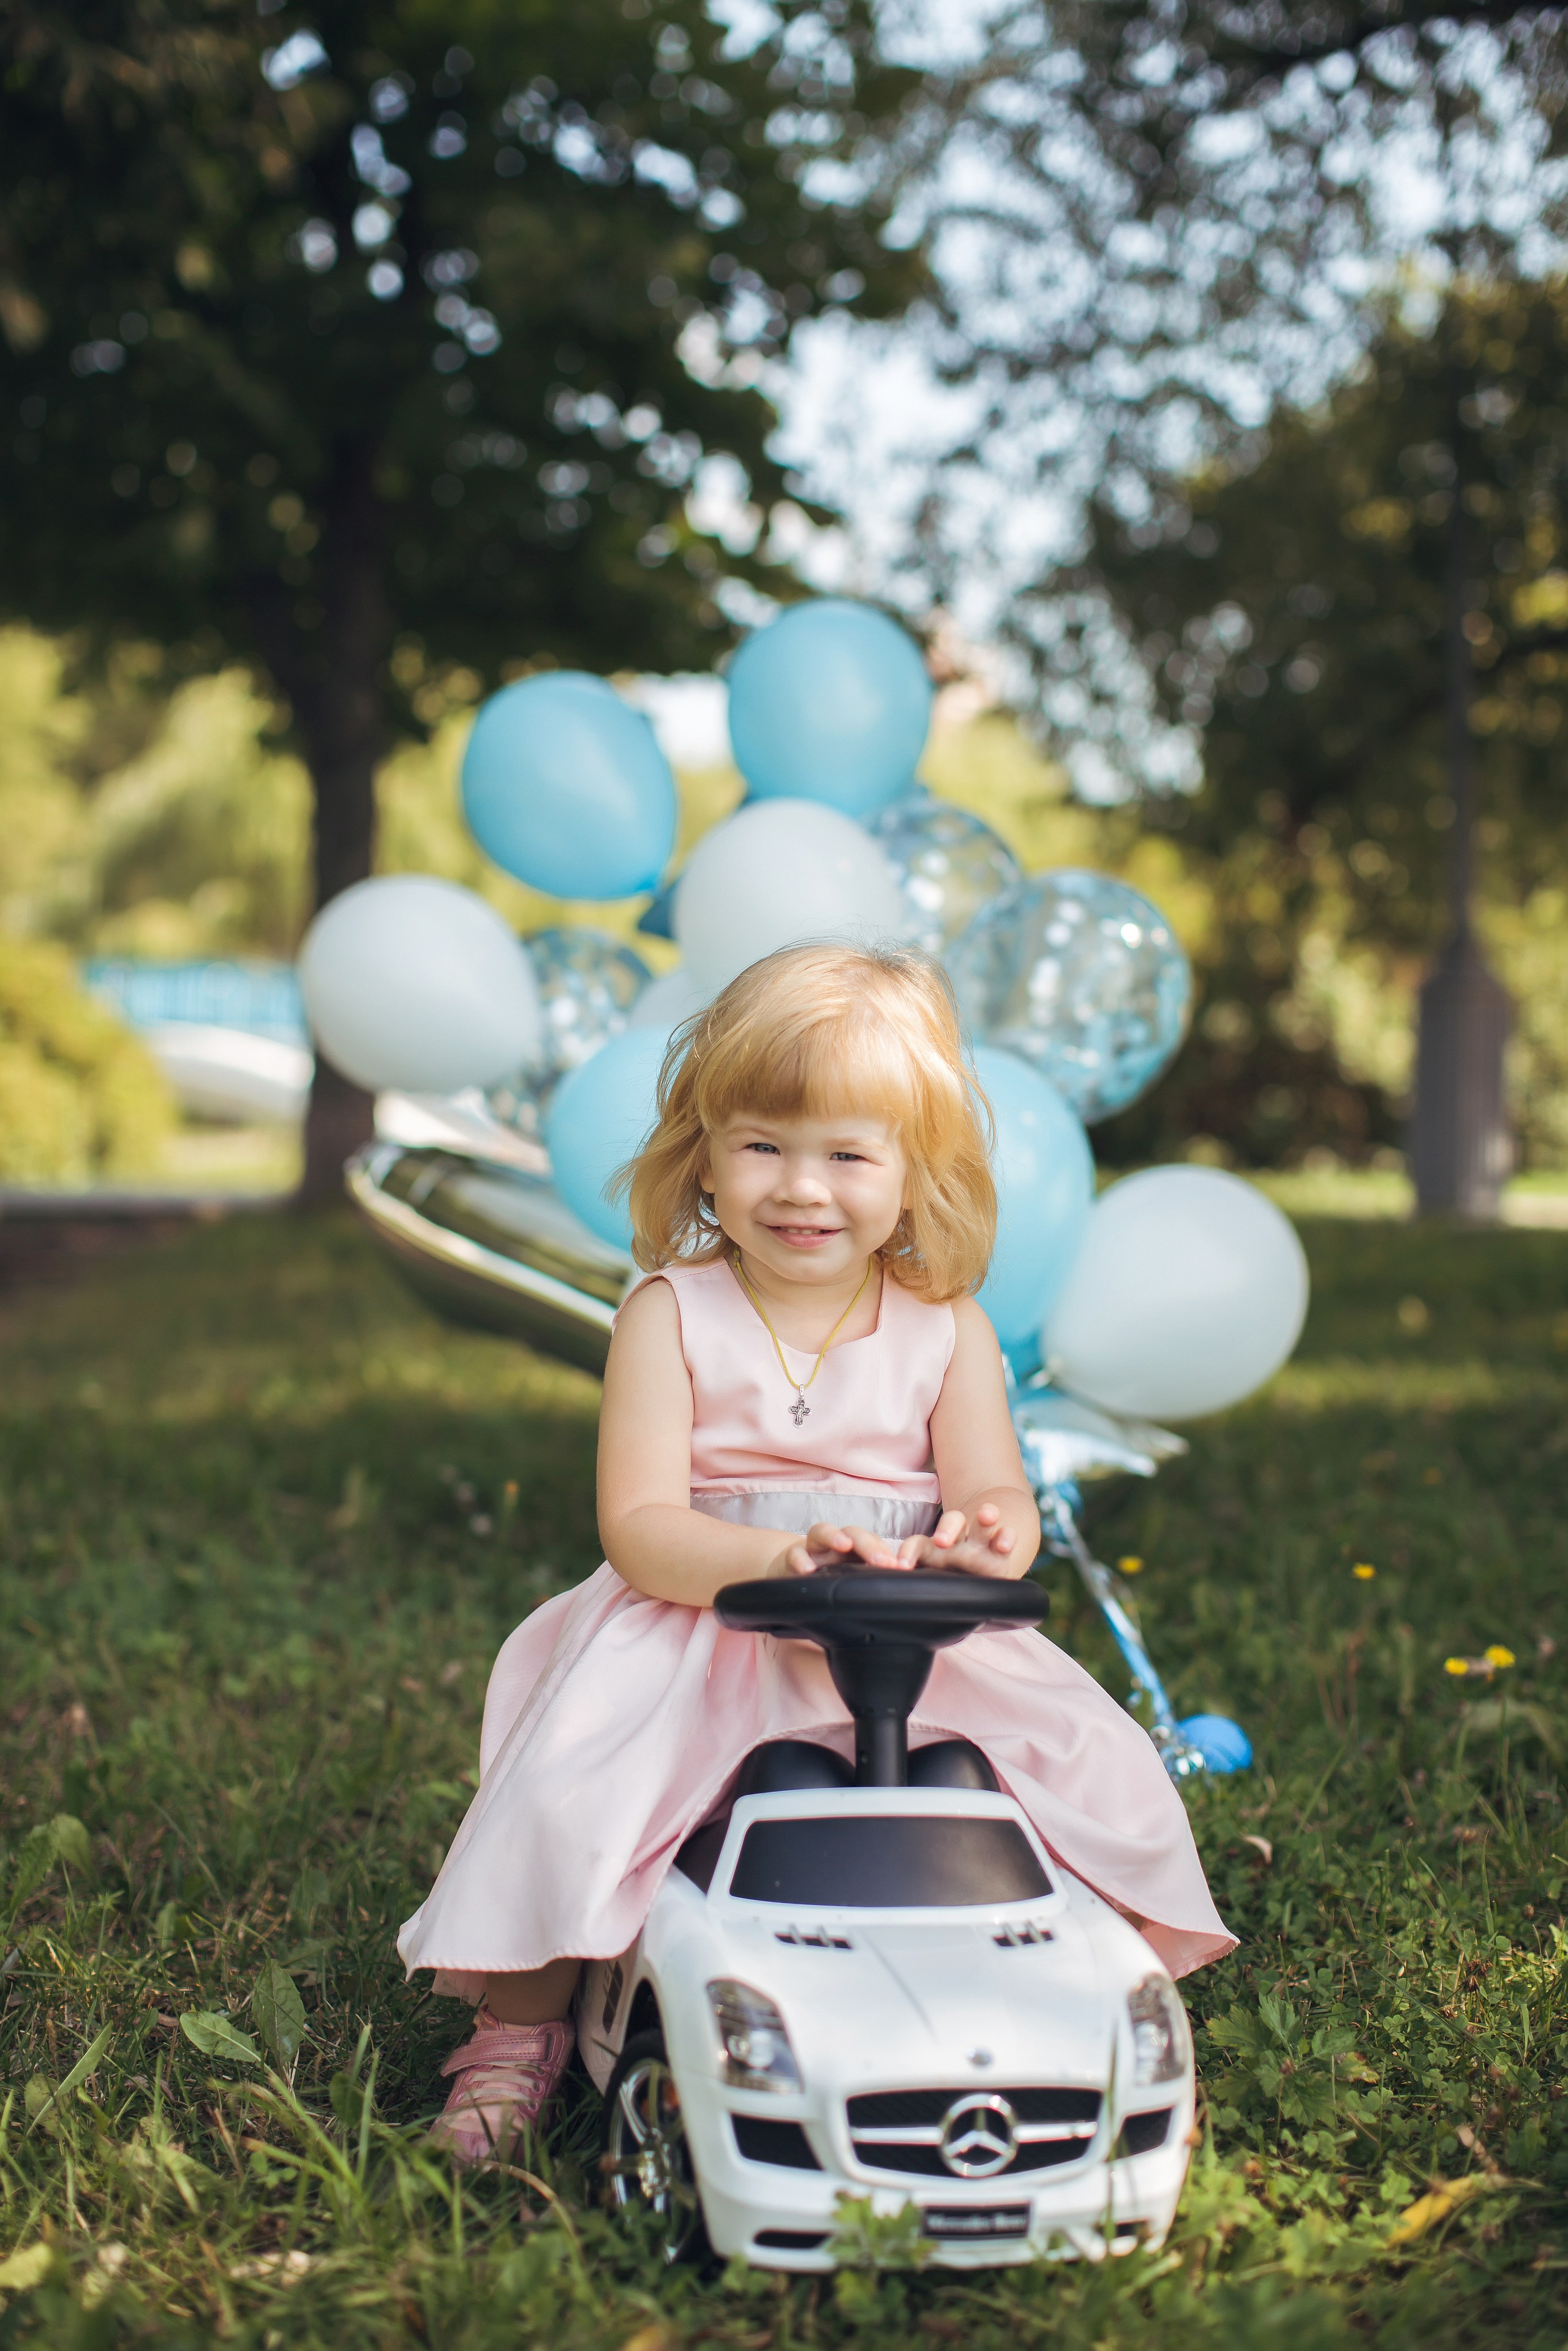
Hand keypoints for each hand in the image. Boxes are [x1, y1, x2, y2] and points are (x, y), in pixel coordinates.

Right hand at [766, 1521, 907, 1577]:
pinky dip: (801, 1560)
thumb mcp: (848, 1578)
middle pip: (853, 1533)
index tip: (900, 1568)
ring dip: (834, 1535)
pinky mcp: (790, 1557)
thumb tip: (898, 1600)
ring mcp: (812, 1548)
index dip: (886, 1552)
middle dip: (869, 1545)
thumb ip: (867, 1583)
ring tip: (844, 1545)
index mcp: (853, 1549)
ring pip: (821, 1531)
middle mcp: (834, 1544)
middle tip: (882, 1562)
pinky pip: (794, 1554)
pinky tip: (807, 1570)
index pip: (873, 1542)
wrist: (788, 1573)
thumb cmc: (826, 1576)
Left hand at [895, 1504, 1018, 1578]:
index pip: (919, 1544)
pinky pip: (1005, 1538)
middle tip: (943, 1540)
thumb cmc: (948, 1579)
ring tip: (987, 1514)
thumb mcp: (930, 1579)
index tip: (902, 1565)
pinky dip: (1006, 1537)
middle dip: (947, 1529)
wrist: (980, 1575)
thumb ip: (916, 1581)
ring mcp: (980, 1545)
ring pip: (981, 1525)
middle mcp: (957, 1543)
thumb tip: (889, 1594)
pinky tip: (1005, 1543)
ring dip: (984, 1518)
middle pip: (951, 1524)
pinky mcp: (1001, 1551)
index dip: (909, 1552)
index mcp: (934, 1550)